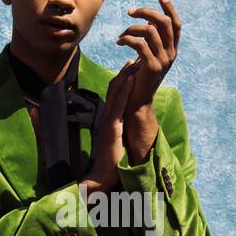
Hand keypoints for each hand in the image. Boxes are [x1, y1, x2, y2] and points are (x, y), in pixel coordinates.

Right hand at [82, 59, 138, 195]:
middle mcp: (106, 116)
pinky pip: (119, 104)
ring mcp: (108, 120)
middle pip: (113, 88)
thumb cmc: (110, 162)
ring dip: (124, 76)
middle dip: (123, 73)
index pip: (114, 95)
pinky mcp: (112, 127)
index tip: (130, 69)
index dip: (121, 81)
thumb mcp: (116, 142)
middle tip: (132, 60)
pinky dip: (125, 90)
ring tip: (133, 64)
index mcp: (108, 119)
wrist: (102, 175)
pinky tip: (131, 80)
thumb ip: (118, 131)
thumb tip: (124, 127)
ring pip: (115, 92)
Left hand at [115, 0, 180, 112]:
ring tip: (121, 35)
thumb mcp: (149, 56)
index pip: (177, 24)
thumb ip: (153, 40)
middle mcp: (171, 54)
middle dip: (147, 12)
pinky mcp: (152, 67)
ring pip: (150, 31)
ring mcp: (163, 60)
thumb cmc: (140, 77)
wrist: (138, 100)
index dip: (170, 8)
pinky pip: (139, 44)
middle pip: (164, 23)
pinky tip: (119, 42)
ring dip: (132, 28)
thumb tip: (150, 22)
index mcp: (173, 49)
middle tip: (131, 11)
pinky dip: (127, 39)